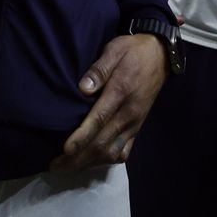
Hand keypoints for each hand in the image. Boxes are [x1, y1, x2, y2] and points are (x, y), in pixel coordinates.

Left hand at [52, 34, 166, 169]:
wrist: (160, 56)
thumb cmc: (133, 51)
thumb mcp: (114, 50)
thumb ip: (99, 69)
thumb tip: (83, 88)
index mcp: (120, 92)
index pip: (99, 120)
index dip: (81, 138)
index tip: (65, 150)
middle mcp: (128, 113)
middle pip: (102, 143)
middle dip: (78, 158)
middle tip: (55, 166)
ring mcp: (134, 123)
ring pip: (112, 152)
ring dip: (89, 162)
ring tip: (68, 166)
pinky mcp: (137, 127)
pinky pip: (124, 151)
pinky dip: (107, 160)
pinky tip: (93, 161)